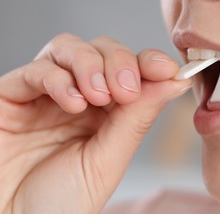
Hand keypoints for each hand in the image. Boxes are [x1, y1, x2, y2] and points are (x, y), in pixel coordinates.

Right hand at [0, 34, 191, 212]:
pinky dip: (58, 79)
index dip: (149, 62)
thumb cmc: (60, 202)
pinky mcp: (11, 95)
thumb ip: (138, 116)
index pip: (131, 70)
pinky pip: (36, 69)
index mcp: (106, 112)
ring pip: (70, 48)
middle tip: (125, 90)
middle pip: (102, 50)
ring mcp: (44, 94)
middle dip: (120, 62)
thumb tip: (177, 80)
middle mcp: (77, 97)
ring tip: (98, 97)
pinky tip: (72, 104)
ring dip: (91, 65)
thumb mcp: (108, 159)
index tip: (166, 68)